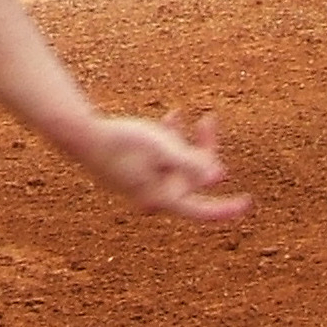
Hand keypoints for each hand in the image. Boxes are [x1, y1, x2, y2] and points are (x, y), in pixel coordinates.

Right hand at [68, 111, 251, 221]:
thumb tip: (218, 175)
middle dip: (204, 151)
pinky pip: (161, 160)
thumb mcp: (162, 147)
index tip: (247, 203)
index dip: (226, 209)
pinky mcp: (132, 171)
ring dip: (185, 142)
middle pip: (191, 179)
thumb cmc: (121, 140)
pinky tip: (171, 117)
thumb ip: (191, 161)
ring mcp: (142, 185)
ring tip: (185, 115)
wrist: (79, 135)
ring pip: (176, 166)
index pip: (201, 211)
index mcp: (161, 197)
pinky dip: (169, 141)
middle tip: (209, 120)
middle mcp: (152, 196)